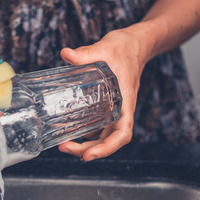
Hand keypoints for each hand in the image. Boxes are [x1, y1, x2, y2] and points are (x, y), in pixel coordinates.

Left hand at [59, 25, 150, 160]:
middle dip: (88, 150)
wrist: (135, 43)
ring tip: (64, 145)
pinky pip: (99, 125)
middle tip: (64, 147)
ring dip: (85, 145)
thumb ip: (86, 53)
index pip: (122, 134)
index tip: (88, 155)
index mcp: (125, 101)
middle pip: (108, 141)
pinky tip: (70, 131)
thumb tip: (66, 54)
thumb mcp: (106, 48)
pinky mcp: (108, 105)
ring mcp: (115, 109)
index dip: (106, 148)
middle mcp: (121, 110)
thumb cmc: (126, 48)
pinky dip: (86, 133)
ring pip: (103, 136)